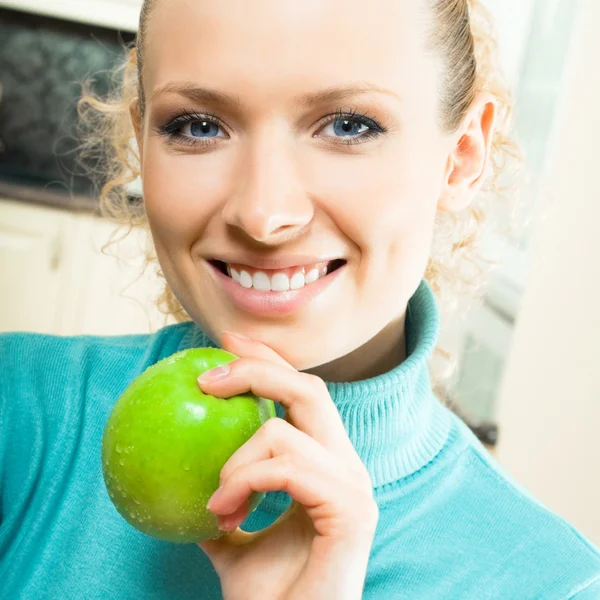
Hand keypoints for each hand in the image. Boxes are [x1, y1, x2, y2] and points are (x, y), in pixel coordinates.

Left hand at [196, 332, 378, 599]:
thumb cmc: (270, 597)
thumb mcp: (233, 542)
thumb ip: (223, 503)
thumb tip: (183, 475)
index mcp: (327, 466)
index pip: (304, 396)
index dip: (269, 363)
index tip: (226, 346)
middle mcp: (347, 467)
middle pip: (309, 390)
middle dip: (256, 372)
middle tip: (206, 379)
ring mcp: (354, 486)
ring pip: (288, 430)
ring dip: (236, 459)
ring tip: (215, 500)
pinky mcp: (352, 508)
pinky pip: (287, 467)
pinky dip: (245, 481)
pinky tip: (224, 511)